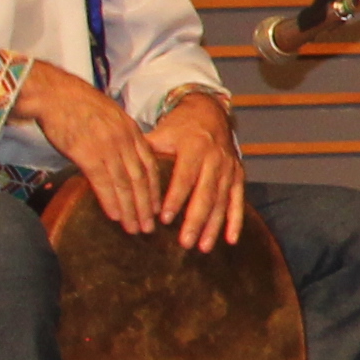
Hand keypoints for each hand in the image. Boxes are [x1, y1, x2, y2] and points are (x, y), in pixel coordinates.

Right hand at [13, 63, 172, 240]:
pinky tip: (115, 216)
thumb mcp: (107, 116)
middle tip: (150, 227)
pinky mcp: (88, 154)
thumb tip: (116, 156)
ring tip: (135, 229)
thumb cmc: (74, 103)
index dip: (154, 189)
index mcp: (131, 131)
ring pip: (126, 184)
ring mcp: (108, 148)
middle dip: (146, 206)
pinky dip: (111, 201)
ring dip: (131, 210)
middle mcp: (125, 141)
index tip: (157, 208)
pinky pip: (103, 182)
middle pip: (141, 179)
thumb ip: (117, 136)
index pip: (150, 165)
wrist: (53, 92)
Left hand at [147, 91, 245, 251]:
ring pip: (221, 202)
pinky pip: (238, 201)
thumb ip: (146, 152)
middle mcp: (215, 159)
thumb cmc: (181, 127)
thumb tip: (121, 168)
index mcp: (195, 148)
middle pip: (205, 195)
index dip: (176, 199)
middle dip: (195, 221)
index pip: (184, 177)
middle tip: (184, 243)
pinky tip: (230, 240)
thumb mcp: (162, 132)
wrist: (211, 113)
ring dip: (213, 226)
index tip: (165, 219)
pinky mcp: (238, 176)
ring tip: (202, 247)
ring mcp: (229, 169)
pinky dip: (236, 221)